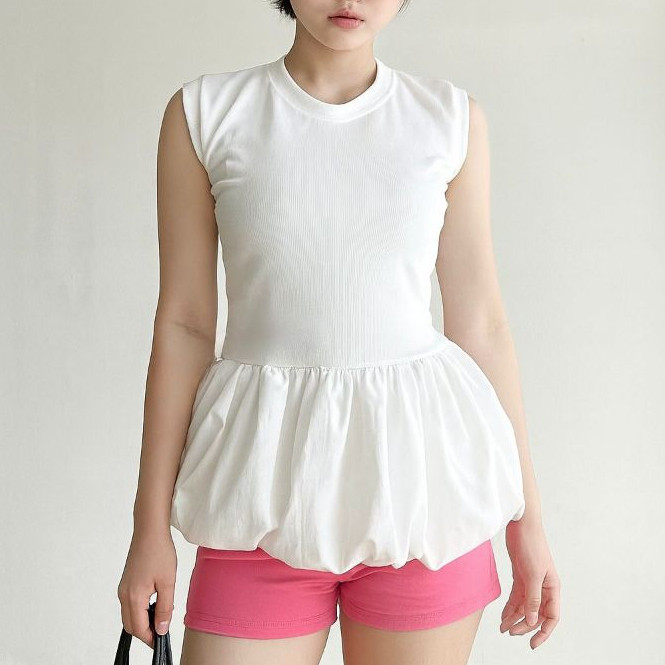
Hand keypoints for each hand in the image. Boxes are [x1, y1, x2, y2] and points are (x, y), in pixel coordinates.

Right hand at [117, 530, 176, 648]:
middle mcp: (124, 595)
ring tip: (161, 618)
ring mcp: (123, 588)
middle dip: (145, 633)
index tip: (162, 641)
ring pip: (128, 615)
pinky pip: (129, 605)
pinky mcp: (126, 582)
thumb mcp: (168, 582)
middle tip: (162, 632)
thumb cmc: (159, 552)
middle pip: (130, 625)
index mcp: (134, 597)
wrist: (149, 531)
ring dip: (142, 622)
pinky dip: (139, 611)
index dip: (150, 639)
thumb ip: (165, 608)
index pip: (139, 628)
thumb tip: (161, 629)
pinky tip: (154, 605)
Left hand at [500, 515, 559, 648]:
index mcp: (552, 587)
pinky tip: (503, 616)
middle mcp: (543, 587)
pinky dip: (510, 607)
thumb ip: (533, 598)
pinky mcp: (520, 575)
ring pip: (525, 606)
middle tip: (511, 633)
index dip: (544, 632)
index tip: (532, 643)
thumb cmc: (531, 545)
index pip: (552, 616)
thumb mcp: (533, 573)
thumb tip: (533, 620)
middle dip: (525, 625)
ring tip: (503, 628)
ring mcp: (531, 581)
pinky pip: (516, 597)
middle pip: (536, 614)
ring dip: (515, 618)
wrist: (521, 525)